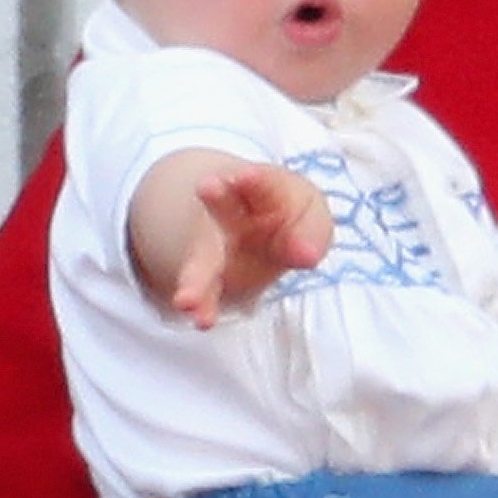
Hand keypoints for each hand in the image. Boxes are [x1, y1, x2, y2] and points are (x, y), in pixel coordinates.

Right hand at [172, 162, 331, 327]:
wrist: (265, 224)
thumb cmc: (292, 214)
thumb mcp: (311, 215)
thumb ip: (311, 232)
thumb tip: (307, 256)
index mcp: (262, 188)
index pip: (262, 181)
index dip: (255, 180)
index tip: (247, 176)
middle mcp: (230, 211)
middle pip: (222, 204)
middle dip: (215, 196)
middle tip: (206, 186)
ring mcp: (216, 244)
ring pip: (204, 259)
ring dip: (196, 279)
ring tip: (186, 300)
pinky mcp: (211, 275)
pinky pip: (207, 291)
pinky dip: (205, 305)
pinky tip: (201, 320)